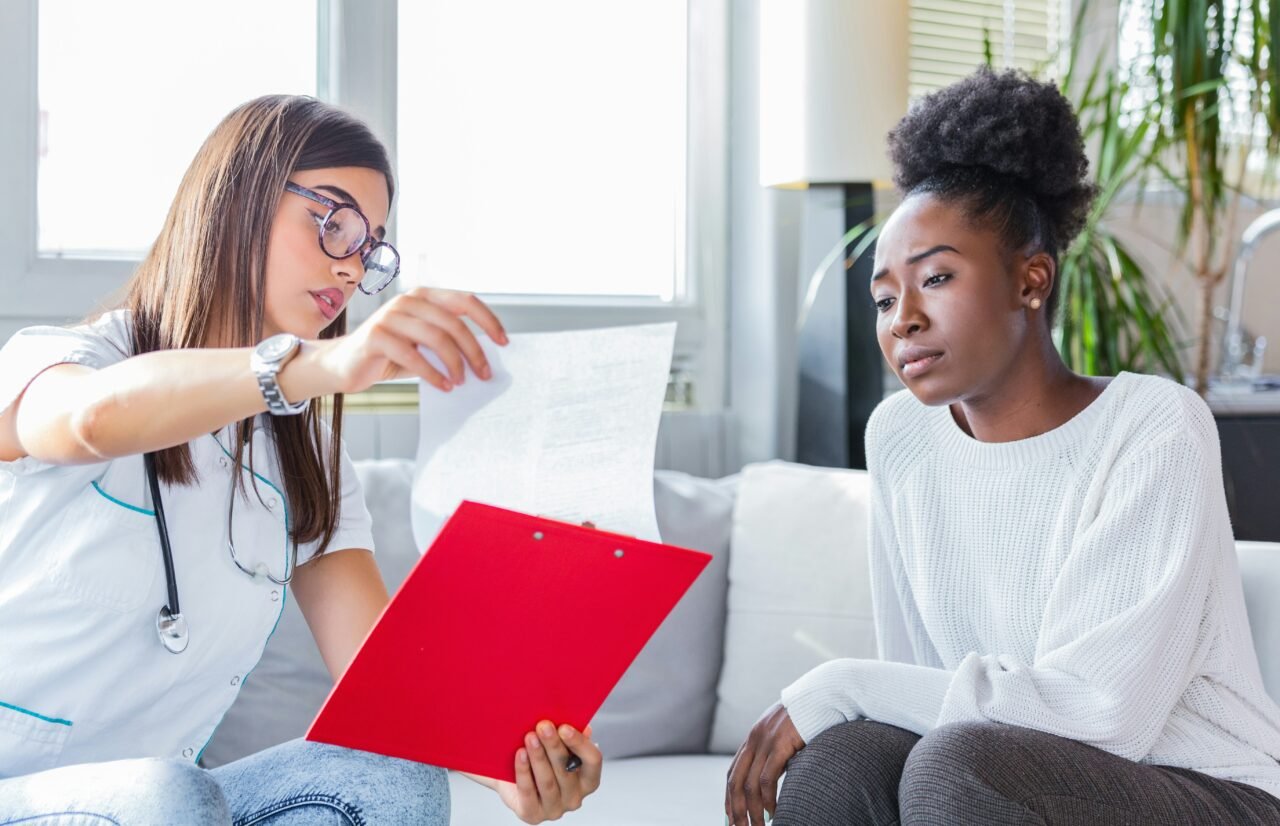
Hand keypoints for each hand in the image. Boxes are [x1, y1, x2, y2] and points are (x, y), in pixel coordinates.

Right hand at [314, 287, 507, 394]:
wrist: (343, 365)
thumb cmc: (390, 355)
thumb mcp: (423, 345)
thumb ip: (447, 342)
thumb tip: (484, 358)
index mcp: (424, 297)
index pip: (465, 301)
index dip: (488, 320)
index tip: (503, 343)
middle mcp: (407, 300)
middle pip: (453, 323)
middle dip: (474, 351)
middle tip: (485, 373)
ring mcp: (390, 316)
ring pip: (436, 337)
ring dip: (455, 363)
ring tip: (461, 382)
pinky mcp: (376, 336)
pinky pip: (413, 355)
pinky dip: (433, 373)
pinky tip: (444, 386)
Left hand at [468, 722, 602, 823]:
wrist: (510, 779)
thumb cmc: (540, 758)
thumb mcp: (558, 745)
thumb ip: (569, 735)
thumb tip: (582, 724)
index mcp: (588, 779)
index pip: (593, 760)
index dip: (580, 743)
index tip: (564, 727)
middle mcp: (575, 798)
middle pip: (567, 770)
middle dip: (554, 746)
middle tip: (543, 725)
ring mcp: (555, 809)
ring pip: (548, 782)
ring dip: (538, 757)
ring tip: (529, 737)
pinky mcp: (533, 815)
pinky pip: (528, 792)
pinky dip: (523, 772)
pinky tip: (520, 754)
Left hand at [725, 704, 803, 825]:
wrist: (824, 694)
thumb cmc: (811, 717)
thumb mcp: (786, 734)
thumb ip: (777, 752)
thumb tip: (777, 775)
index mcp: (753, 737)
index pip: (733, 772)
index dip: (730, 796)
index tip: (730, 817)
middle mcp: (754, 739)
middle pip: (735, 782)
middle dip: (736, 810)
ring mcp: (766, 741)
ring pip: (750, 785)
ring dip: (752, 811)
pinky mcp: (781, 744)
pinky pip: (768, 778)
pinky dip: (768, 799)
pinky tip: (773, 813)